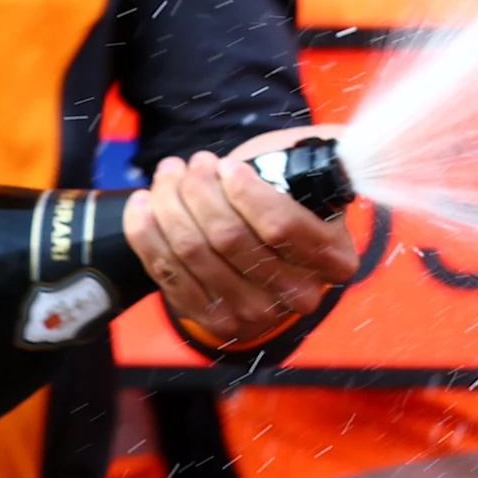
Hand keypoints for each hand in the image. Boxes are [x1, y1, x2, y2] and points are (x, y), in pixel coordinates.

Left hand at [121, 129, 357, 348]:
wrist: (280, 268)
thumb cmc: (295, 213)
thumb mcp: (314, 190)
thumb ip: (300, 171)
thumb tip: (257, 156)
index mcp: (333, 258)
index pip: (281, 225)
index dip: (246, 191)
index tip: (227, 167)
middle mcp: (298, 294)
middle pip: (228, 236)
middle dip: (200, 189)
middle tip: (193, 163)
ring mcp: (253, 314)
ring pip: (192, 250)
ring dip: (170, 203)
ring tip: (170, 175)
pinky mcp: (213, 320)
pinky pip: (166, 271)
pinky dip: (145, 231)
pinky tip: (144, 203)